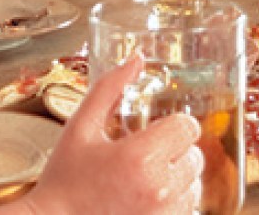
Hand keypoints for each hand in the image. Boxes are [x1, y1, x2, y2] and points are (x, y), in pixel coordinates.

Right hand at [23, 55, 201, 214]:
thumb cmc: (64, 179)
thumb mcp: (80, 128)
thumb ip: (109, 89)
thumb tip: (136, 59)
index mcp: (140, 157)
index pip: (187, 128)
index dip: (173, 125)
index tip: (155, 130)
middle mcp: (158, 187)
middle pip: (194, 155)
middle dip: (174, 151)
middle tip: (146, 156)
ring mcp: (162, 214)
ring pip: (194, 185)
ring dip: (177, 178)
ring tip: (145, 179)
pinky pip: (187, 210)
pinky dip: (175, 203)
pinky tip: (147, 199)